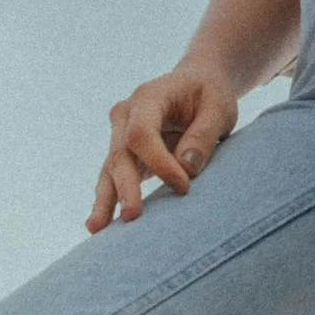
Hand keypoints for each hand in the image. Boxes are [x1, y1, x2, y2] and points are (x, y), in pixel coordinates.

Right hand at [89, 65, 240, 229]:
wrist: (197, 85)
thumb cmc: (209, 95)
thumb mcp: (218, 108)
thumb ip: (203, 135)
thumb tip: (186, 169)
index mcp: (148, 97)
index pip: (141, 133)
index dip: (159, 161)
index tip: (184, 186)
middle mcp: (126, 115)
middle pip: (120, 153)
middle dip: (126, 186)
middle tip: (133, 216)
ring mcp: (121, 135)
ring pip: (110, 169)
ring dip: (105, 200)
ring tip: (96, 228)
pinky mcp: (125, 155)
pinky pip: (113, 179)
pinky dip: (108, 201)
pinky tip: (99, 225)